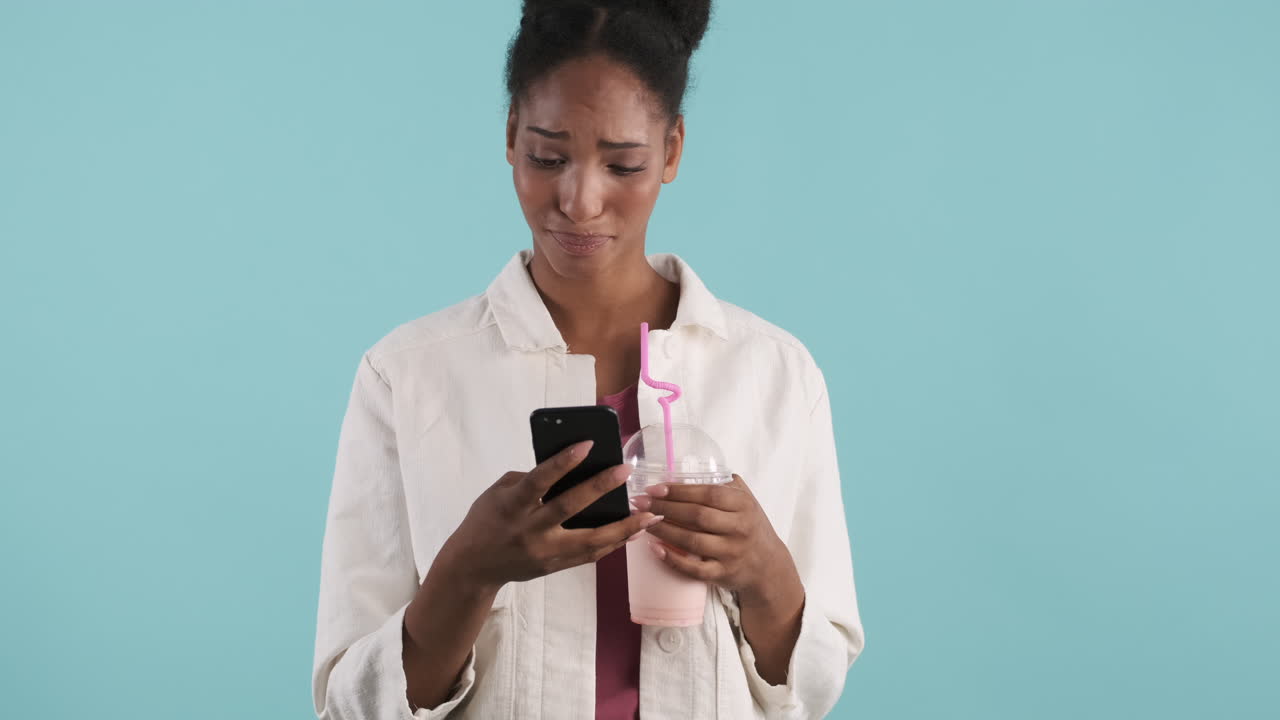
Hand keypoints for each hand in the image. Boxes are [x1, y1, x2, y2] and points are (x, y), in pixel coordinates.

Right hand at [440, 441, 663, 591]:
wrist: (472, 567)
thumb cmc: (486, 520)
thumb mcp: (498, 492)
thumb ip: (529, 480)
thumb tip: (569, 470)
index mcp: (512, 506)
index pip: (540, 480)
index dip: (563, 462)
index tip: (588, 444)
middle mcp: (530, 530)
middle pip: (569, 508)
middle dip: (600, 488)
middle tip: (626, 472)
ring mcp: (544, 552)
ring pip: (589, 541)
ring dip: (622, 528)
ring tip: (649, 515)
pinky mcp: (554, 566)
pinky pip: (589, 556)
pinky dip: (612, 543)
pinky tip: (632, 532)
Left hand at [634, 474, 798, 605]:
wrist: (768, 566)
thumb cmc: (751, 528)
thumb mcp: (747, 502)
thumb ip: (726, 485)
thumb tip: (692, 469)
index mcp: (743, 505)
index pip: (708, 494)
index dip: (679, 491)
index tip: (655, 488)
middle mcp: (738, 528)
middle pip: (696, 516)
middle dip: (664, 508)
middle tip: (640, 503)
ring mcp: (731, 552)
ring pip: (692, 541)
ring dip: (663, 531)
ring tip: (643, 522)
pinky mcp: (722, 573)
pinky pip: (694, 569)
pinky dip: (673, 559)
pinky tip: (655, 550)